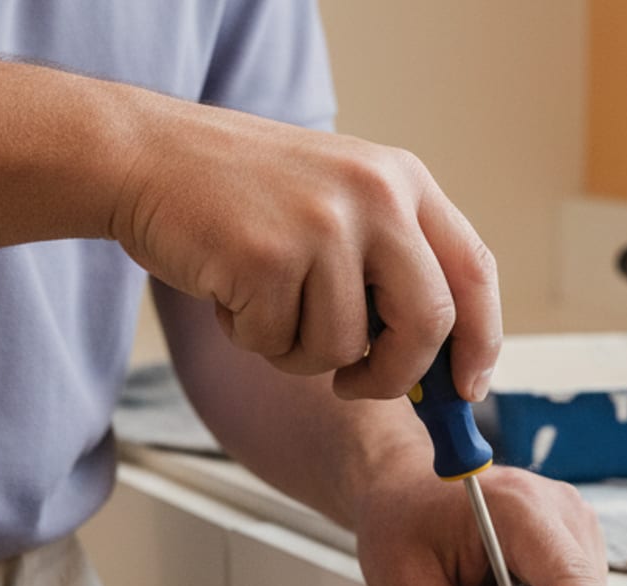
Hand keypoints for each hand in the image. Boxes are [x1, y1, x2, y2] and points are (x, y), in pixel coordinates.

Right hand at [111, 98, 499, 402]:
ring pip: (344, 348)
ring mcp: (322, 225)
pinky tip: (231, 290)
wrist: (146, 156)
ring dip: (299, 349)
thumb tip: (437, 367)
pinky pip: (281, 345)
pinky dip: (252, 336)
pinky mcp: (267, 258)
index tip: (466, 389)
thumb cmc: (241, 193)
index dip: (480, 341)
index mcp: (403, 180)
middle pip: (428, 324)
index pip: (474, 272)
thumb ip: (391, 265)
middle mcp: (375, 196)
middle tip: (356, 383)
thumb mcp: (339, 202)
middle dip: (397, 375)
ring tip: (264, 299)